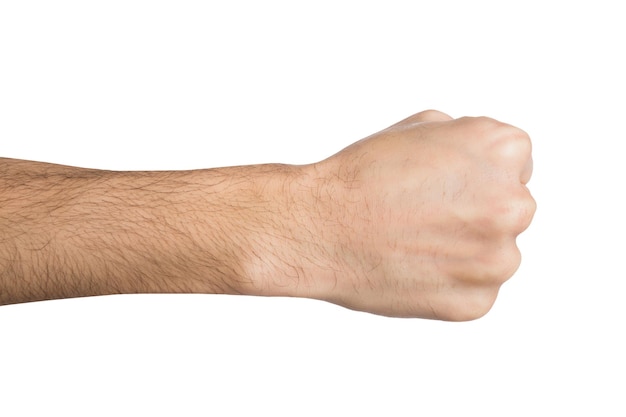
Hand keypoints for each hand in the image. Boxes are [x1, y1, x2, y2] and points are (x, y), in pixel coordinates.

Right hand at [262, 110, 535, 319]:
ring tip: (415, 240)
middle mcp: (512, 205)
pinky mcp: (476, 303)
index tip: (442, 182)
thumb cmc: (361, 176)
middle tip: (427, 213)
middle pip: (511, 207)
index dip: (475, 171)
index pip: (515, 162)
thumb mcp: (421, 128)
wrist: (318, 227)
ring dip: (467, 249)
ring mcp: (496, 260)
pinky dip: (450, 281)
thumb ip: (469, 141)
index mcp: (502, 152)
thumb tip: (491, 165)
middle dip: (477, 209)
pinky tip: (414, 266)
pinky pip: (475, 289)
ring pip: (495, 253)